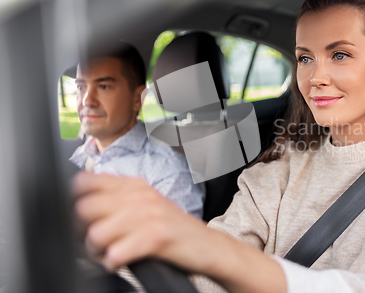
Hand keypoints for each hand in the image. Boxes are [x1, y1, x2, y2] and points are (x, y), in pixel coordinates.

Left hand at [73, 172, 209, 271]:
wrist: (207, 245)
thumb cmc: (172, 228)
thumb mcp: (145, 203)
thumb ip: (117, 198)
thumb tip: (78, 204)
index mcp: (133, 185)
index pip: (85, 182)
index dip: (75, 202)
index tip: (83, 218)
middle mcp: (139, 195)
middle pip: (84, 208)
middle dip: (82, 232)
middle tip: (95, 242)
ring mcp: (148, 215)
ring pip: (96, 234)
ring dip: (97, 251)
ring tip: (109, 253)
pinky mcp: (156, 237)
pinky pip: (115, 254)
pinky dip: (113, 263)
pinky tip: (122, 261)